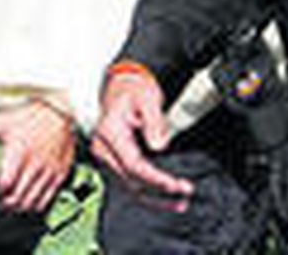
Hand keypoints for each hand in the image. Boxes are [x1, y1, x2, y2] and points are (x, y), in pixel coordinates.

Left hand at [0, 99, 76, 214]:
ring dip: (15, 208)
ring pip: (30, 203)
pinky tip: (23, 200)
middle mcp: (35, 165)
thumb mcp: (1, 122)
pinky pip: (45, 201)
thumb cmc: (29, 116)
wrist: (60, 112)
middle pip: (16, 198)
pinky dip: (32, 206)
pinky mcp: (59, 176)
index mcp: (19, 152)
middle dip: (1, 204)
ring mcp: (49, 172)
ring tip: (5, 202)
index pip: (3, 184)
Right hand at [90, 67, 192, 209]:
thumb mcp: (147, 98)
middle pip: (131, 180)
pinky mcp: (111, 162)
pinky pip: (128, 183)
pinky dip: (147, 193)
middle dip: (159, 191)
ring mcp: (104, 156)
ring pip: (129, 187)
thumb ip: (154, 122)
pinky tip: (163, 198)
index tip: (176, 185)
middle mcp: (102, 147)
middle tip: (184, 192)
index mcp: (109, 132)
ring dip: (154, 198)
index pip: (133, 165)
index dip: (156, 179)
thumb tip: (158, 145)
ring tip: (179, 202)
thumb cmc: (133, 90)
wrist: (121, 85)